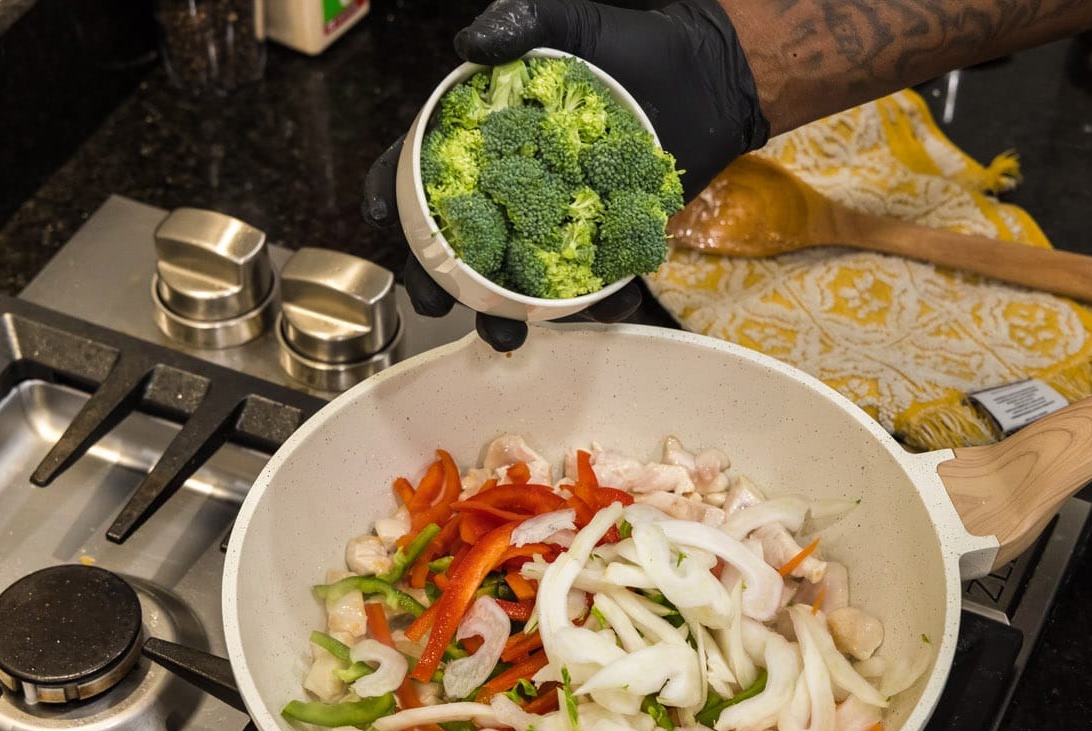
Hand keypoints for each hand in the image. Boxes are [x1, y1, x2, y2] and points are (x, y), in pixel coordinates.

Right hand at [362, 0, 769, 350]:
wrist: (708, 77)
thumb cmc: (635, 46)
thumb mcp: (575, 22)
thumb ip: (524, 21)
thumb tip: (472, 42)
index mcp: (488, 134)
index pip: (422, 163)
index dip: (392, 189)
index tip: (383, 218)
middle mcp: (513, 180)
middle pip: (457, 236)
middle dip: (438, 278)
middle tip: (435, 304)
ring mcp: (556, 214)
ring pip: (516, 273)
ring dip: (504, 313)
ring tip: (505, 338)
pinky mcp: (603, 236)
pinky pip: (590, 279)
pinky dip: (596, 302)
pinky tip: (604, 310)